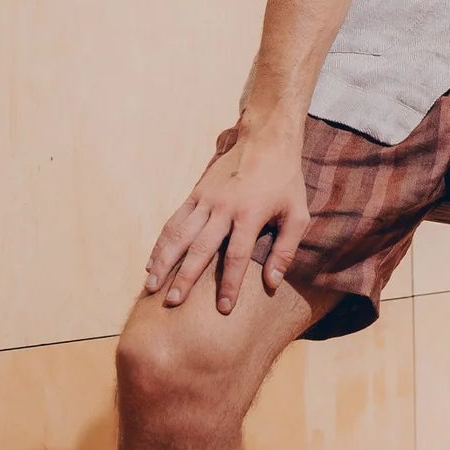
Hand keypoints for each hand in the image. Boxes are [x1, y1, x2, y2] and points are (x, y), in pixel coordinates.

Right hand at [145, 126, 310, 310]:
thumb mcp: (297, 213)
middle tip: (173, 303)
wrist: (266, 141)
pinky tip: (152, 262)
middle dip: (186, 278)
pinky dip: (161, 242)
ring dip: (164, 261)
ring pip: (179, 235)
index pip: (236, 257)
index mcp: (250, 215)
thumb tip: (273, 282)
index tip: (224, 308)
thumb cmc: (285, 181)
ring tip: (152, 287)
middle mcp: (223, 208)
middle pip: (200, 248)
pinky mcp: (195, 193)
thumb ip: (286, 249)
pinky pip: (174, 221)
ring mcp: (206, 200)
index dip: (230, 284)